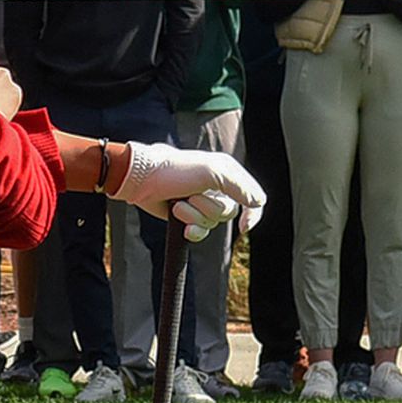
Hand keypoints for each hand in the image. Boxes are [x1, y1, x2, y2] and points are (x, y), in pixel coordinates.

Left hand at [112, 142, 266, 241]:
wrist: (143, 180)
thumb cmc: (175, 170)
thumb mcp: (212, 171)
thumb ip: (239, 186)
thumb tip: (258, 202)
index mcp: (228, 173)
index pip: (254, 197)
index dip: (253, 214)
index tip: (244, 227)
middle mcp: (218, 188)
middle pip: (229, 214)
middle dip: (208, 208)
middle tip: (190, 195)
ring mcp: (203, 203)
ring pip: (213, 223)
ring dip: (194, 216)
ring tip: (178, 204)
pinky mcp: (189, 216)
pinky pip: (201, 232)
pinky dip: (192, 230)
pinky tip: (182, 226)